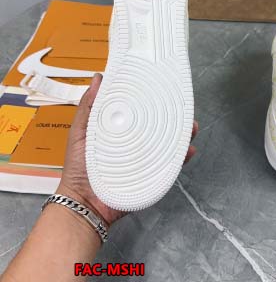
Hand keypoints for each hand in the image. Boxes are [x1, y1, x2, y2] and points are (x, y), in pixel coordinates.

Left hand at [58, 73, 197, 226]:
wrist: (84, 203)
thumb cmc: (79, 167)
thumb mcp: (80, 131)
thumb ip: (88, 107)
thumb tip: (98, 78)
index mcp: (120, 130)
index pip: (140, 112)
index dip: (151, 100)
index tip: (162, 88)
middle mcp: (136, 142)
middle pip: (159, 126)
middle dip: (174, 116)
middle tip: (183, 106)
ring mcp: (145, 159)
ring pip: (169, 143)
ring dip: (183, 134)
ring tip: (191, 126)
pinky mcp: (151, 175)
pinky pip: (171, 165)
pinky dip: (182, 157)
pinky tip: (188, 149)